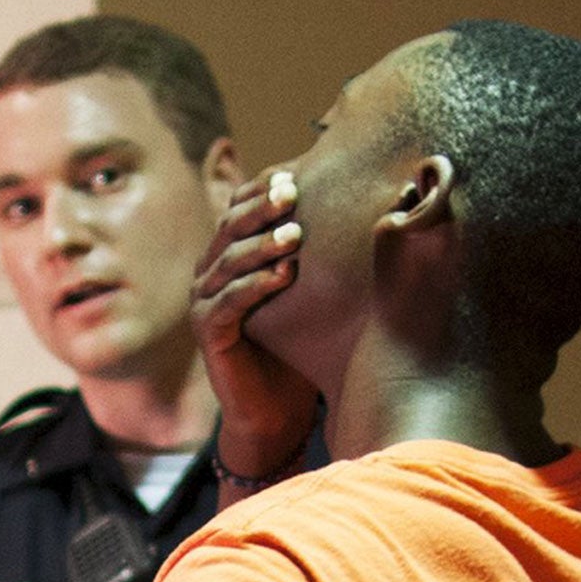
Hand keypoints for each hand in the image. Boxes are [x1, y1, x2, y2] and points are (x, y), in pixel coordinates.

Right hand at [191, 171, 318, 486]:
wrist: (275, 410)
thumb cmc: (298, 346)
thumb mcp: (311, 292)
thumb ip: (319, 252)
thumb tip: (375, 205)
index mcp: (232, 255)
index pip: (241, 208)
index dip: (264, 189)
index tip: (298, 171)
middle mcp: (211, 274)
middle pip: (231, 227)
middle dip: (262, 207)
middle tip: (293, 192)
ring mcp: (205, 303)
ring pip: (228, 261)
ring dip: (261, 245)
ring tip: (294, 235)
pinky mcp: (208, 333)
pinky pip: (228, 302)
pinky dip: (254, 286)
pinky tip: (283, 276)